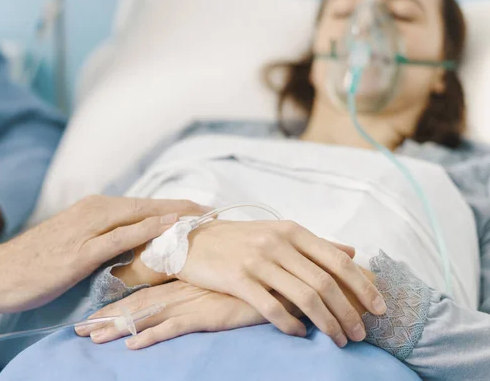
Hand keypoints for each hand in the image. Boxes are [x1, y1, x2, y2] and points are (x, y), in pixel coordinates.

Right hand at [0, 196, 207, 324]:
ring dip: (171, 215)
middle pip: (146, 206)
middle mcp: (93, 212)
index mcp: (93, 210)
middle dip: (180, 208)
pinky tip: (167, 228)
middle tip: (211, 210)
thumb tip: (132, 247)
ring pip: (138, 216)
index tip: (199, 210)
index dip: (172, 207)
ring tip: (201, 216)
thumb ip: (103, 242)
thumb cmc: (35, 262)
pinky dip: (146, 230)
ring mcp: (86, 229)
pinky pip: (120, 237)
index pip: (141, 206)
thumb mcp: (74, 246)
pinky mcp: (79, 251)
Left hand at [76, 280, 301, 349]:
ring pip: (147, 313)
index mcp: (185, 278)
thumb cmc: (253, 276)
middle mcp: (183, 287)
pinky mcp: (208, 313)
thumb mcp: (224, 280)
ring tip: (92, 339)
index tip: (92, 315)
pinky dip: (151, 335)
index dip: (117, 303)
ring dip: (119, 326)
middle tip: (79, 331)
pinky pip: (174, 326)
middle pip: (138, 303)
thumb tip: (190, 293)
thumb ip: (204, 285)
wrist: (282, 274)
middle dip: (107, 318)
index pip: (143, 291)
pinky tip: (134, 346)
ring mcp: (193, 299)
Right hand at [177, 220, 385, 345]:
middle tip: (362, 334)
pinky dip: (291, 324)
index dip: (363, 286)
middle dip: (349, 312)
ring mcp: (258, 261)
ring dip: (327, 323)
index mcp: (292, 231)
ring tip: (339, 340)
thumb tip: (352, 249)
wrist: (192, 240)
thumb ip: (315, 244)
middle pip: (325, 283)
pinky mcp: (238, 279)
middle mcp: (278, 243)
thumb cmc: (240, 239)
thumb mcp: (279, 233)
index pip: (337, 260)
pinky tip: (301, 334)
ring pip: (304, 297)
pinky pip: (272, 308)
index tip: (380, 308)